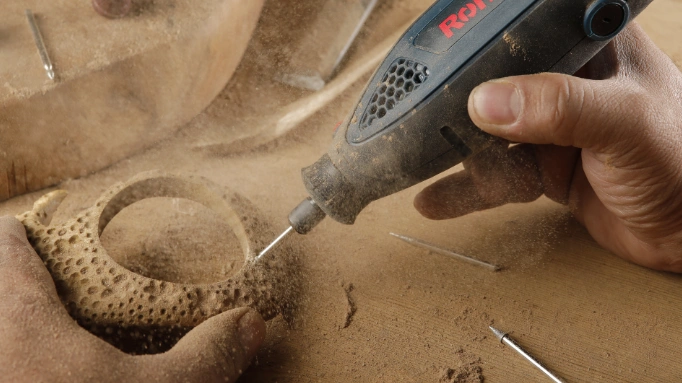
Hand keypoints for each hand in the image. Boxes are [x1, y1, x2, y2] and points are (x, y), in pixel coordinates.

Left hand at [0, 216, 264, 381]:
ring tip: (52, 335)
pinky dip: (15, 357)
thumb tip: (251, 324)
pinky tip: (41, 373)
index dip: (24, 231)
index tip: (42, 231)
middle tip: (54, 285)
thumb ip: (205, 357)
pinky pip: (0, 359)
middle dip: (16, 278)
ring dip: (15, 320)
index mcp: (17, 315)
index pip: (6, 243)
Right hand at [414, 23, 681, 271]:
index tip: (435, 66)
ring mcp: (547, 126)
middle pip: (488, 85)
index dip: (474, 47)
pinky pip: (492, 174)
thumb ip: (560, 108)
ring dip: (455, 157)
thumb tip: (487, 102)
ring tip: (418, 165)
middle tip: (418, 126)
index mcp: (586, 45)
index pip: (518, 33)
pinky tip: (435, 198)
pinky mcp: (540, 165)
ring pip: (483, 135)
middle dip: (453, 110)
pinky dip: (462, 189)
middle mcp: (561, 81)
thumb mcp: (624, 123)